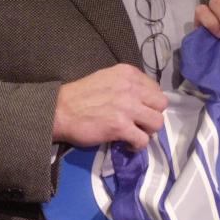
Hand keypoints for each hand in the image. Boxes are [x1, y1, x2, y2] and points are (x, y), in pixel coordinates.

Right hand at [52, 64, 167, 149]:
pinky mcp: (120, 126)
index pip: (155, 88)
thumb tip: (141, 97)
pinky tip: (129, 144)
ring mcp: (128, 107)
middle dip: (153, 114)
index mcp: (129, 74)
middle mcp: (132, 88)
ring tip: (137, 133)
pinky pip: (143, 139)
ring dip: (149, 130)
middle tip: (141, 122)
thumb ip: (126, 84)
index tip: (141, 109)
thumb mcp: (107, 78)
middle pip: (161, 104)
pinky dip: (138, 145)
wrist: (58, 110)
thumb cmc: (79, 95)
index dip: (150, 102)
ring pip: (157, 122)